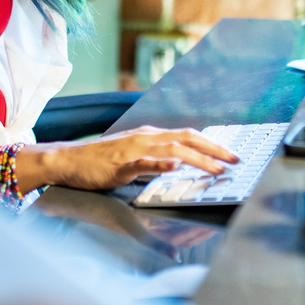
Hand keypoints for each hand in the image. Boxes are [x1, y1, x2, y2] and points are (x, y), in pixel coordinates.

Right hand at [24, 126, 239, 192]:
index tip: (231, 155)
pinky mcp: (120, 164)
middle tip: (235, 161)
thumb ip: (156, 159)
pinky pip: (144, 162)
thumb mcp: (134, 157)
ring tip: (217, 169)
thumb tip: (180, 165)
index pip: (189, 136)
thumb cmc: (101, 162)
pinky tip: (175, 165)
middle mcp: (146, 137)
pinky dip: (162, 162)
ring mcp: (134, 149)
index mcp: (151, 136)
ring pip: (173, 148)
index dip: (213, 144)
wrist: (69, 161)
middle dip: (215, 149)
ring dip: (198, 159)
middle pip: (188, 138)